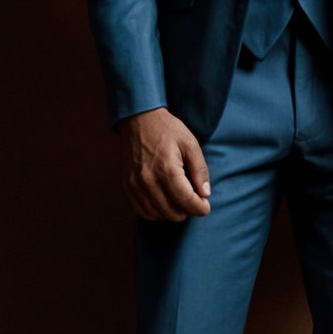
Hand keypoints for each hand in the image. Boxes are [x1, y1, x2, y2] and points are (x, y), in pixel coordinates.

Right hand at [118, 107, 211, 221]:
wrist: (138, 119)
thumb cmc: (167, 129)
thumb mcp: (190, 144)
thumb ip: (200, 170)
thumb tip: (205, 194)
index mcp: (167, 169)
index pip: (186, 201)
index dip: (200, 209)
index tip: (205, 207)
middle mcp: (148, 180)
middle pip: (172, 212)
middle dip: (187, 210)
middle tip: (193, 199)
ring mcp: (135, 185)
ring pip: (158, 215)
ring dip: (172, 212)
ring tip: (179, 199)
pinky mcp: (127, 186)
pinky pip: (142, 211)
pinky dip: (156, 212)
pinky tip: (164, 201)